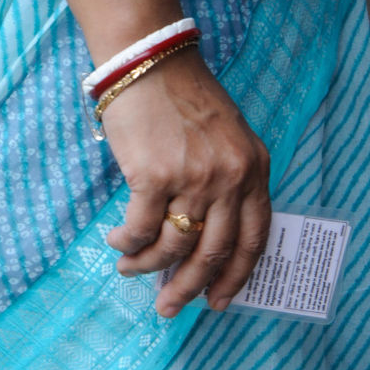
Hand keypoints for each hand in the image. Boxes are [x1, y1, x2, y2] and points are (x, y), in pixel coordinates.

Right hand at [102, 49, 270, 317]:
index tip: (217, 301)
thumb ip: (225, 178)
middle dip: (188, 287)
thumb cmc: (179, 94)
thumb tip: (198, 231)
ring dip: (147, 266)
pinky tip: (116, 242)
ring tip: (128, 268)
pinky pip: (140, 228)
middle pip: (213, 252)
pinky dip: (126, 242)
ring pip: (173, 245)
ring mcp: (193, 179)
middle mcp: (229, 178)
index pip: (253, 239)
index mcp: (253, 169)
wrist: (147, 62)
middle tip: (168, 307)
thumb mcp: (224, 136)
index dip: (235, 277)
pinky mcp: (153, 176)